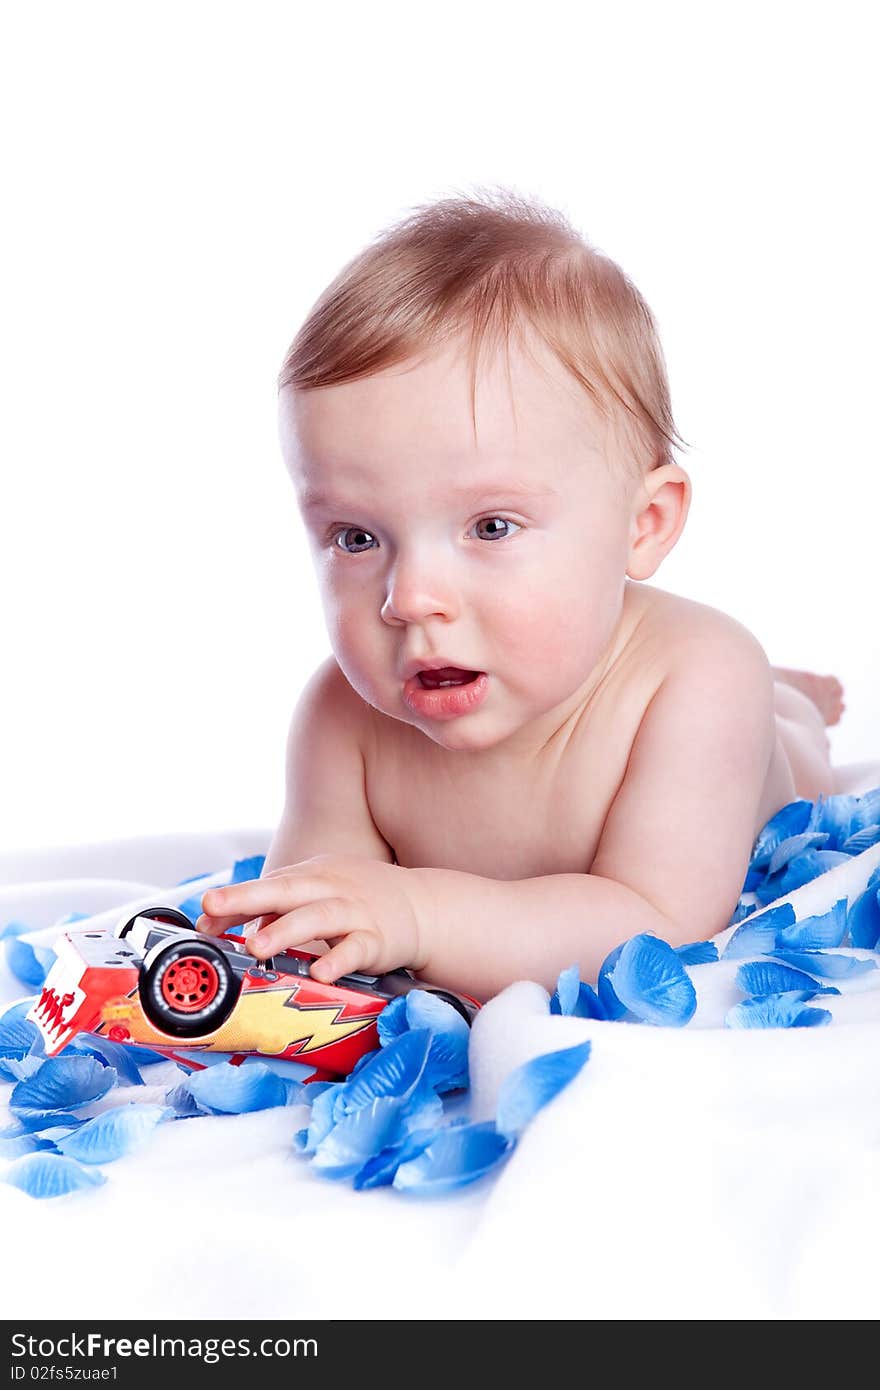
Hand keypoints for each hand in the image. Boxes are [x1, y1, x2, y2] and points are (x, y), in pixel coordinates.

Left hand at [196, 854, 429, 984]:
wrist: (421, 906)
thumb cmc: (358, 900)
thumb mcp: (317, 892)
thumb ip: (273, 907)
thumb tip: (220, 922)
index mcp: (311, 876)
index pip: (266, 885)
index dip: (234, 900)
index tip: (204, 915)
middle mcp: (330, 889)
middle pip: (285, 890)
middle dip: (247, 897)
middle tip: (212, 907)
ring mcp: (354, 913)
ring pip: (318, 917)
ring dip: (285, 931)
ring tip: (257, 947)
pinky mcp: (377, 940)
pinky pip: (356, 949)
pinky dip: (337, 960)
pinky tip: (320, 973)